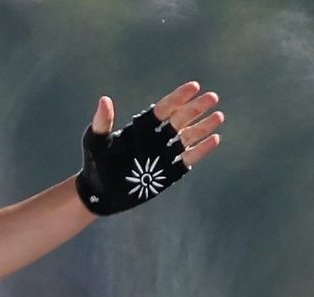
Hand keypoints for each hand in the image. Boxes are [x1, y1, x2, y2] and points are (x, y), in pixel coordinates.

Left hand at [75, 81, 223, 215]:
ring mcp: (164, 154)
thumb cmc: (94, 163)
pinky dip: (201, 150)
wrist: (98, 193)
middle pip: (180, 119)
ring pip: (187, 137)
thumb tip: (104, 100)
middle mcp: (156, 138)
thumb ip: (102, 122)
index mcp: (141, 127)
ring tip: (218, 117)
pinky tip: (214, 139)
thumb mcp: (95, 142)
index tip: (194, 86)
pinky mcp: (169, 172)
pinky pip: (188, 158)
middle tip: (212, 97)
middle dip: (196, 109)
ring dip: (203, 127)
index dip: (178, 97)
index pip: (163, 108)